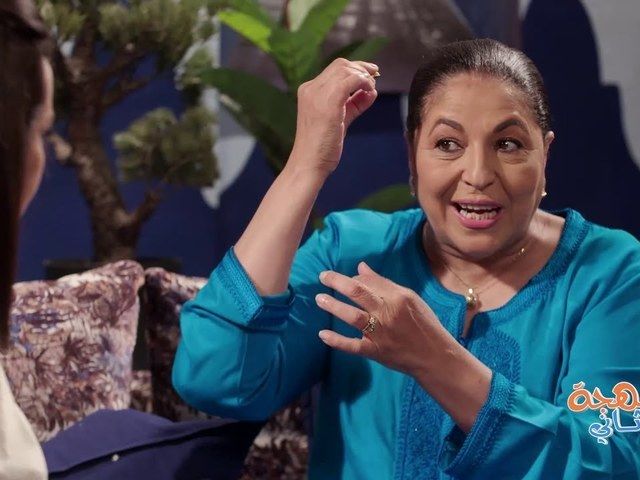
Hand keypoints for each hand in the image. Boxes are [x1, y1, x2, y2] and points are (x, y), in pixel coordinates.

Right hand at [289, 58, 378, 176]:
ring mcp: (318, 94)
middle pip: (340, 65)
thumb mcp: (339, 120)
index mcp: (309, 91)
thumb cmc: (322, 148)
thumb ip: (354, 105)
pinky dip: (364, 83)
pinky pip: (351, 81)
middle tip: (375, 76)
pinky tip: (370, 92)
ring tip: (372, 88)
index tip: (370, 76)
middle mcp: (311, 88)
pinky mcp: (329, 102)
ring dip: (364, 76)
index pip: (334, 70)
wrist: (309, 164)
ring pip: (346, 69)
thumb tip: (371, 92)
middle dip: (361, 67)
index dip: (355, 69)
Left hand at [315, 261, 448, 375]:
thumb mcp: (409, 298)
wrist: (434, 356)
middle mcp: (388, 313)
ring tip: (319, 299)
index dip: (354, 277)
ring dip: (334, 306)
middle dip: (337, 282)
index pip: (369, 282)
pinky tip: (322, 334)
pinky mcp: (375, 351)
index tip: (343, 277)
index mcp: (398, 297)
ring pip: (353, 317)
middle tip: (322, 276)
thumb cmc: (423, 324)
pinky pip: (353, 346)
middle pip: (358, 293)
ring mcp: (380, 333)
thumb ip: (384, 283)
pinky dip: (337, 341)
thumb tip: (361, 267)